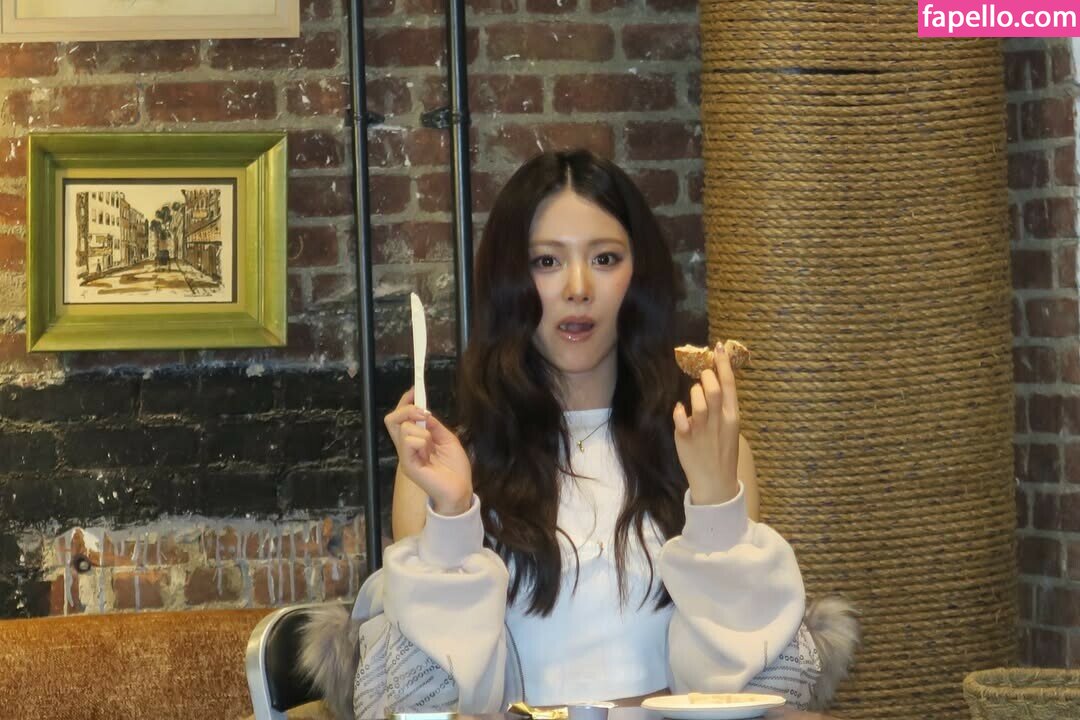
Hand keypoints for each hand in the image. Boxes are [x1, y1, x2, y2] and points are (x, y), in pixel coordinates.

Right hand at [384, 387, 472, 515]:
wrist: (460, 489)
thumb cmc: (455, 467)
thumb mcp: (447, 438)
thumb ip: (434, 425)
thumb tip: (424, 411)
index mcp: (415, 440)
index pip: (401, 417)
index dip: (405, 401)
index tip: (415, 389)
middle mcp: (406, 447)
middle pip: (391, 419)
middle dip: (407, 409)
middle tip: (424, 413)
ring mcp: (406, 456)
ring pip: (403, 428)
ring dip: (422, 431)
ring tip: (432, 445)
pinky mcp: (408, 465)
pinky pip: (408, 442)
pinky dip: (421, 441)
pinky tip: (429, 452)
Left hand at [673, 342, 739, 504]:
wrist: (716, 484)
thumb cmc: (721, 452)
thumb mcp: (729, 428)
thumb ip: (722, 407)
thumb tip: (712, 382)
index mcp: (732, 417)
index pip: (729, 385)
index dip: (723, 364)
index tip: (719, 346)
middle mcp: (719, 421)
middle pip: (712, 388)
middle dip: (706, 376)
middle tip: (703, 376)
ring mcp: (702, 429)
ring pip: (697, 398)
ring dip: (693, 392)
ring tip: (693, 397)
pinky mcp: (686, 438)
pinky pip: (681, 417)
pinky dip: (679, 411)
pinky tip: (680, 411)